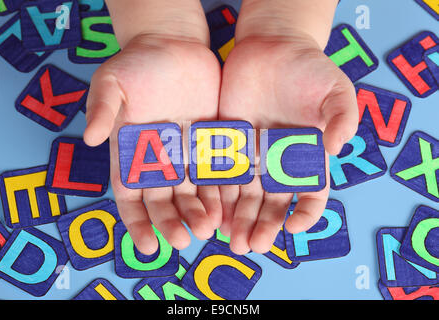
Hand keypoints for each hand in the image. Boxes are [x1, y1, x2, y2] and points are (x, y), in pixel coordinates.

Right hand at [84, 35, 221, 253]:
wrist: (174, 45)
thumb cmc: (137, 64)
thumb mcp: (111, 82)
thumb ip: (103, 110)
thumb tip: (90, 138)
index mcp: (131, 154)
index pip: (130, 197)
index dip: (138, 223)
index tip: (149, 245)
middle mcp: (159, 162)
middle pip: (165, 203)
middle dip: (173, 223)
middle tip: (186, 240)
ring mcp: (187, 155)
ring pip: (194, 194)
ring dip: (201, 213)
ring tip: (209, 228)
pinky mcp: (211, 144)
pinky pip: (217, 173)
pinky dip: (223, 192)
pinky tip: (230, 208)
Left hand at [218, 34, 357, 254]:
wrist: (273, 46)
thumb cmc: (309, 68)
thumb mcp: (336, 90)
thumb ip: (342, 118)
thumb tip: (337, 148)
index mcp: (308, 157)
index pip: (311, 195)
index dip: (305, 214)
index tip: (294, 228)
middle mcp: (279, 162)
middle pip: (272, 203)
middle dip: (262, 226)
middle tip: (252, 245)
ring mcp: (252, 155)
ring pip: (244, 196)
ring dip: (238, 219)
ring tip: (231, 240)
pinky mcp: (228, 143)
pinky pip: (222, 174)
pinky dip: (217, 195)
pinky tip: (212, 213)